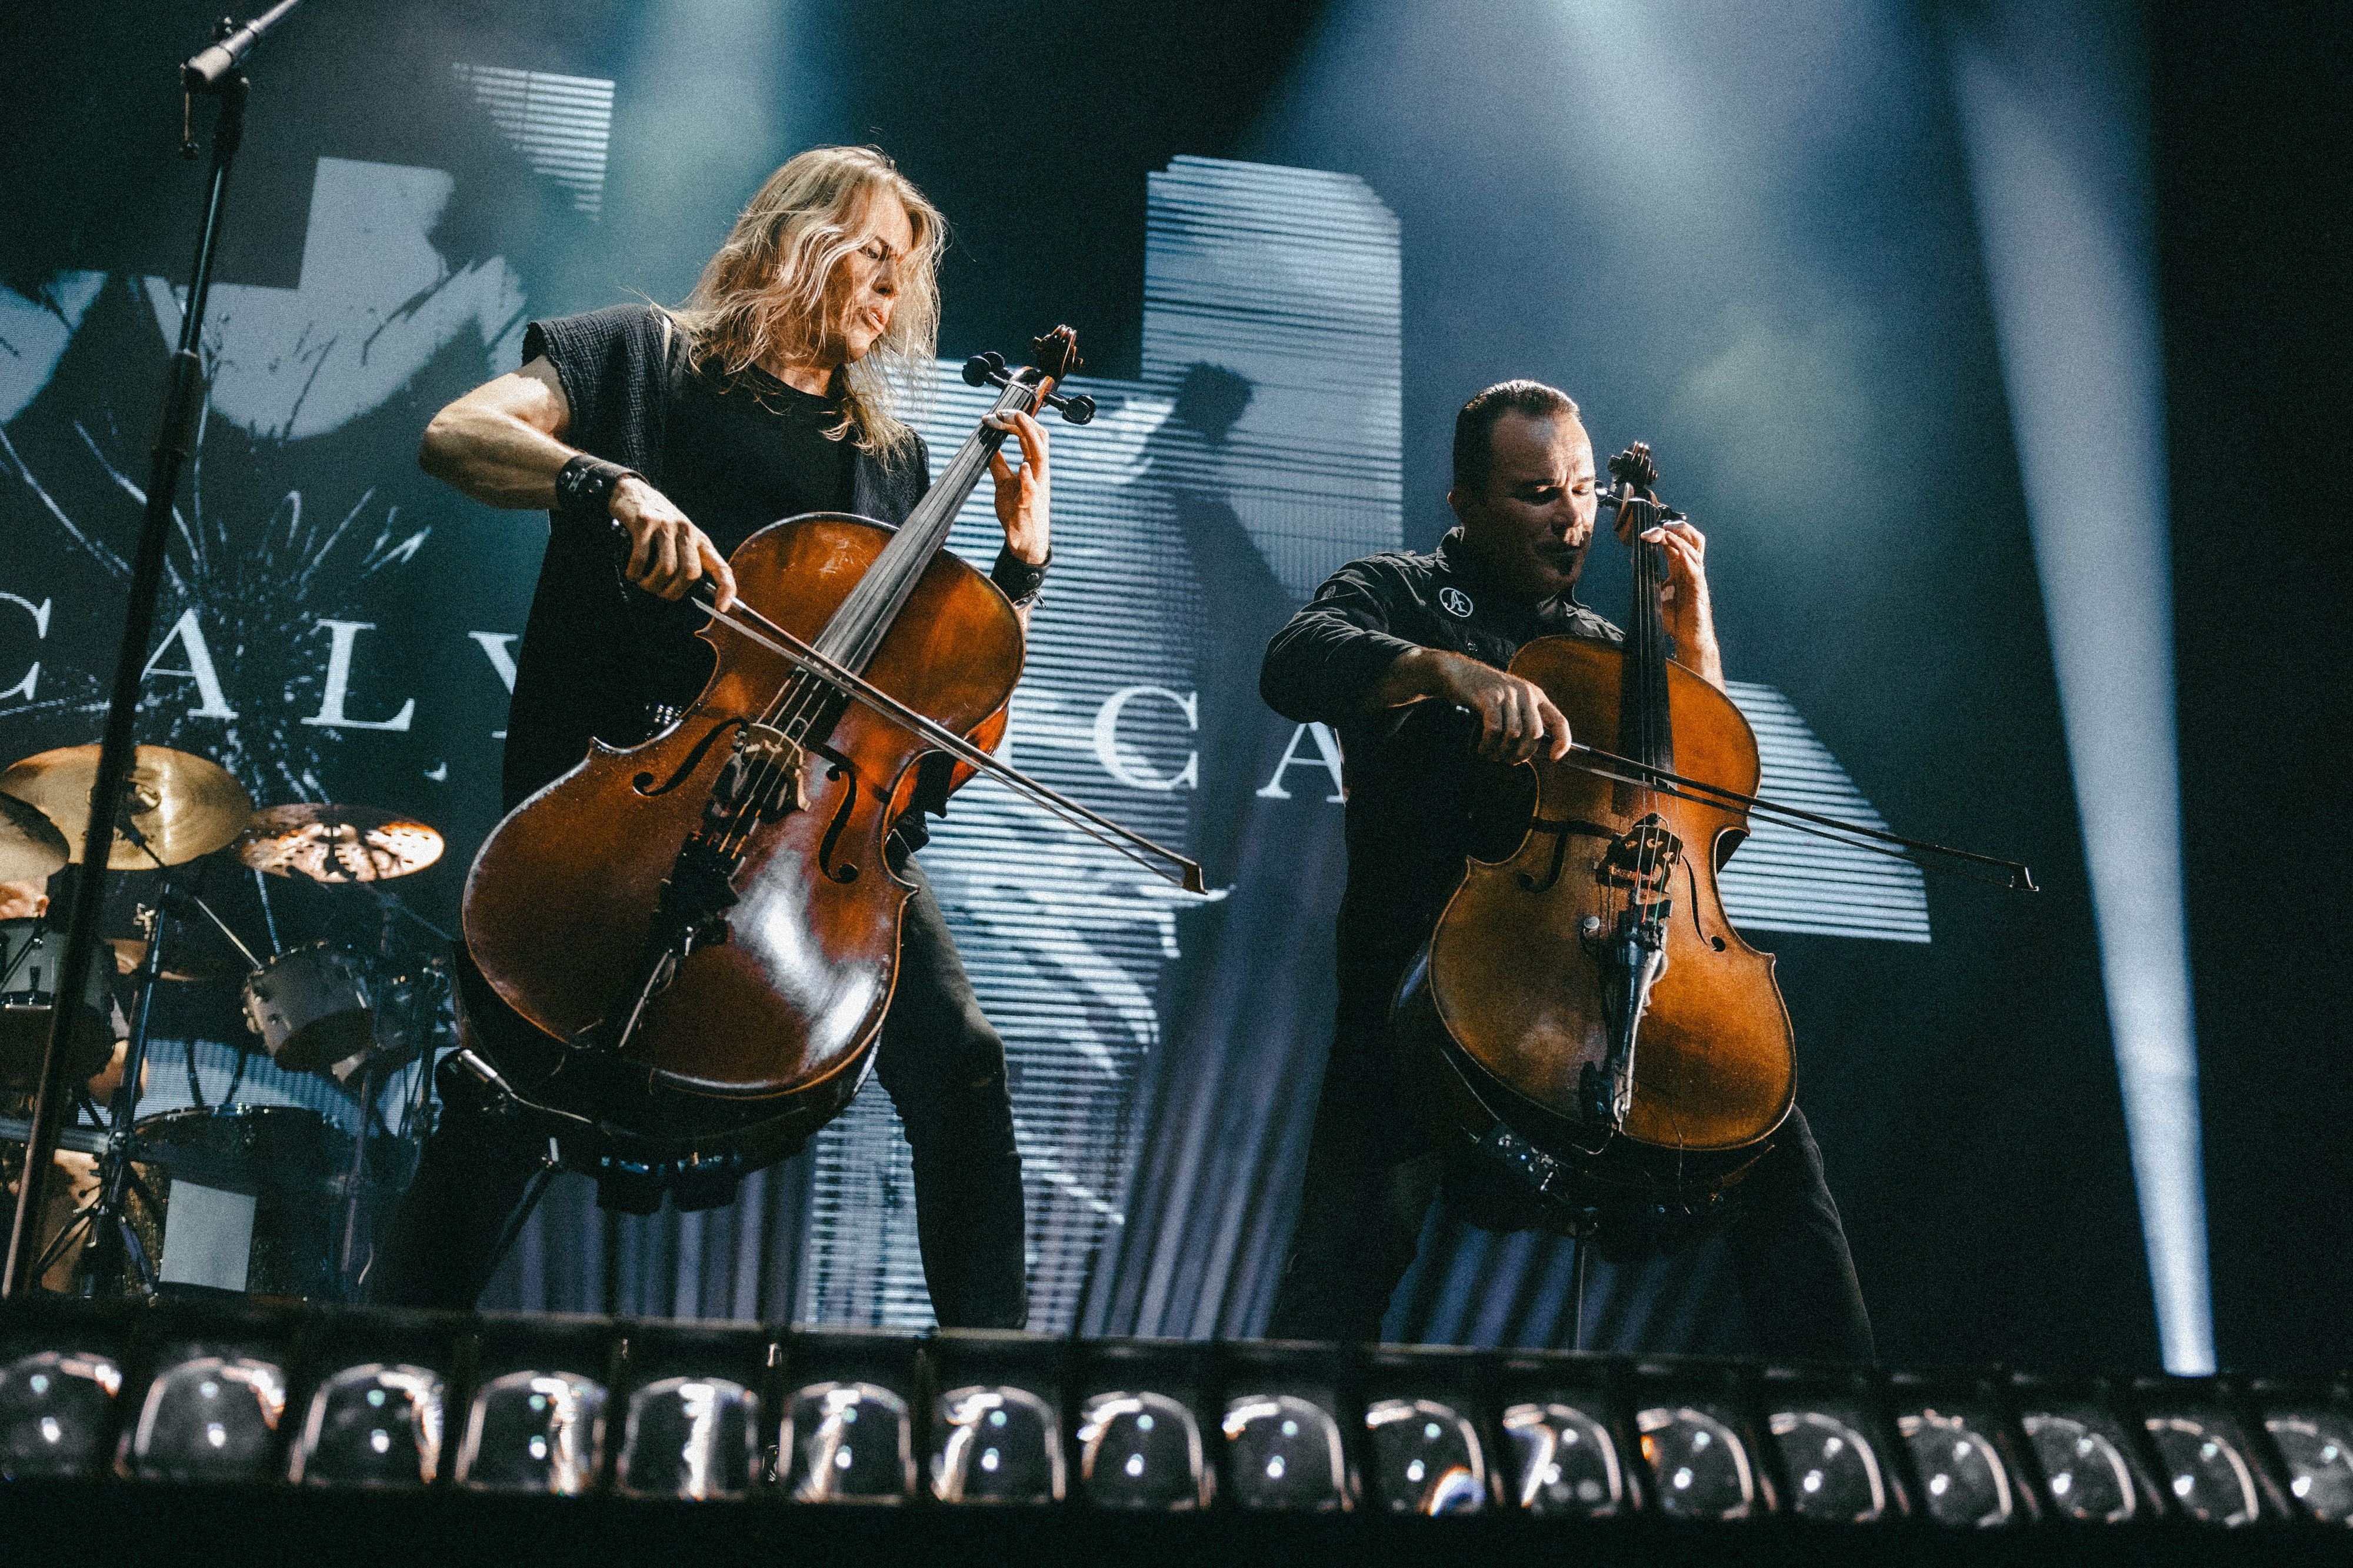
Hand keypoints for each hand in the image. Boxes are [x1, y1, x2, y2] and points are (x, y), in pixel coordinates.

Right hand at [611, 475, 736, 609]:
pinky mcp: (645, 523)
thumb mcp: (680, 538)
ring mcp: (666, 526)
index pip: (721, 567)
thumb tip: (684, 593)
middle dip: (672, 592)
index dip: (726, 589)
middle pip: (689, 574)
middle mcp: (687, 531)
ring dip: (651, 584)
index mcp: (700, 540)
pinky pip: (642, 559)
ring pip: (665, 570)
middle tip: (659, 592)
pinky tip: (632, 573)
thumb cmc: (658, 523)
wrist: (633, 493)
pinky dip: (635, 573)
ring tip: (643, 582)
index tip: (722, 608)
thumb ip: (686, 560)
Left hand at [986, 408, 1050, 563]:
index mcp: (1034, 466)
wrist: (1025, 540)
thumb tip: (988, 448)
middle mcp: (1039, 472)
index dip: (1014, 422)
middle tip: (1002, 412)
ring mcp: (1037, 486)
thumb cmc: (1016, 511)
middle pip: (1039, 437)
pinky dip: (1028, 476)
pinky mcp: (1030, 502)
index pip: (1028, 435)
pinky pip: (1032, 487)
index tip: (994, 417)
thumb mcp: (1004, 483)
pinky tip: (1022, 466)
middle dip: (1023, 420)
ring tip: (1016, 420)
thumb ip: (998, 465)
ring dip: (1028, 435)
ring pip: (1040, 455)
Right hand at [1422, 651, 1571, 764]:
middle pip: (1535, 734)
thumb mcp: (1511, 701)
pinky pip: (1494, 729)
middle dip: (1522, 754)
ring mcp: (1508, 694)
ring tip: (1491, 755)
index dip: (1562, 741)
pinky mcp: (1489, 697)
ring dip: (1502, 752)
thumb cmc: (1484, 693)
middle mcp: (1526, 693)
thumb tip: (1526, 753)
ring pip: (1514, 735)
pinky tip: (1482, 747)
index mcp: (1536, 696)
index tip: (1554, 757)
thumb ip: (1522, 720)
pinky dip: (1488, 744)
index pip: (1559, 721)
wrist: (1458, 671)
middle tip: (1507, 760)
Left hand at [1619, 514, 1712, 650]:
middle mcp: (1690, 569)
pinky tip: (1677, 551)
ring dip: (1679, 540)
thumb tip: (1635, 559)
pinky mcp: (1699, 589)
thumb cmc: (1674, 617)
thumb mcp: (1656, 591)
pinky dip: (1686, 558)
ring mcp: (1696, 578)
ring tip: (1666, 533)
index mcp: (1680, 569)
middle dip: (1680, 528)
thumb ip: (1648, 575)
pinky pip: (1695, 570)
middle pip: (1693, 540)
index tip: (1646, 532)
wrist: (1686, 637)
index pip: (1675, 543)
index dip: (1663, 534)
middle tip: (1664, 524)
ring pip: (1694, 551)